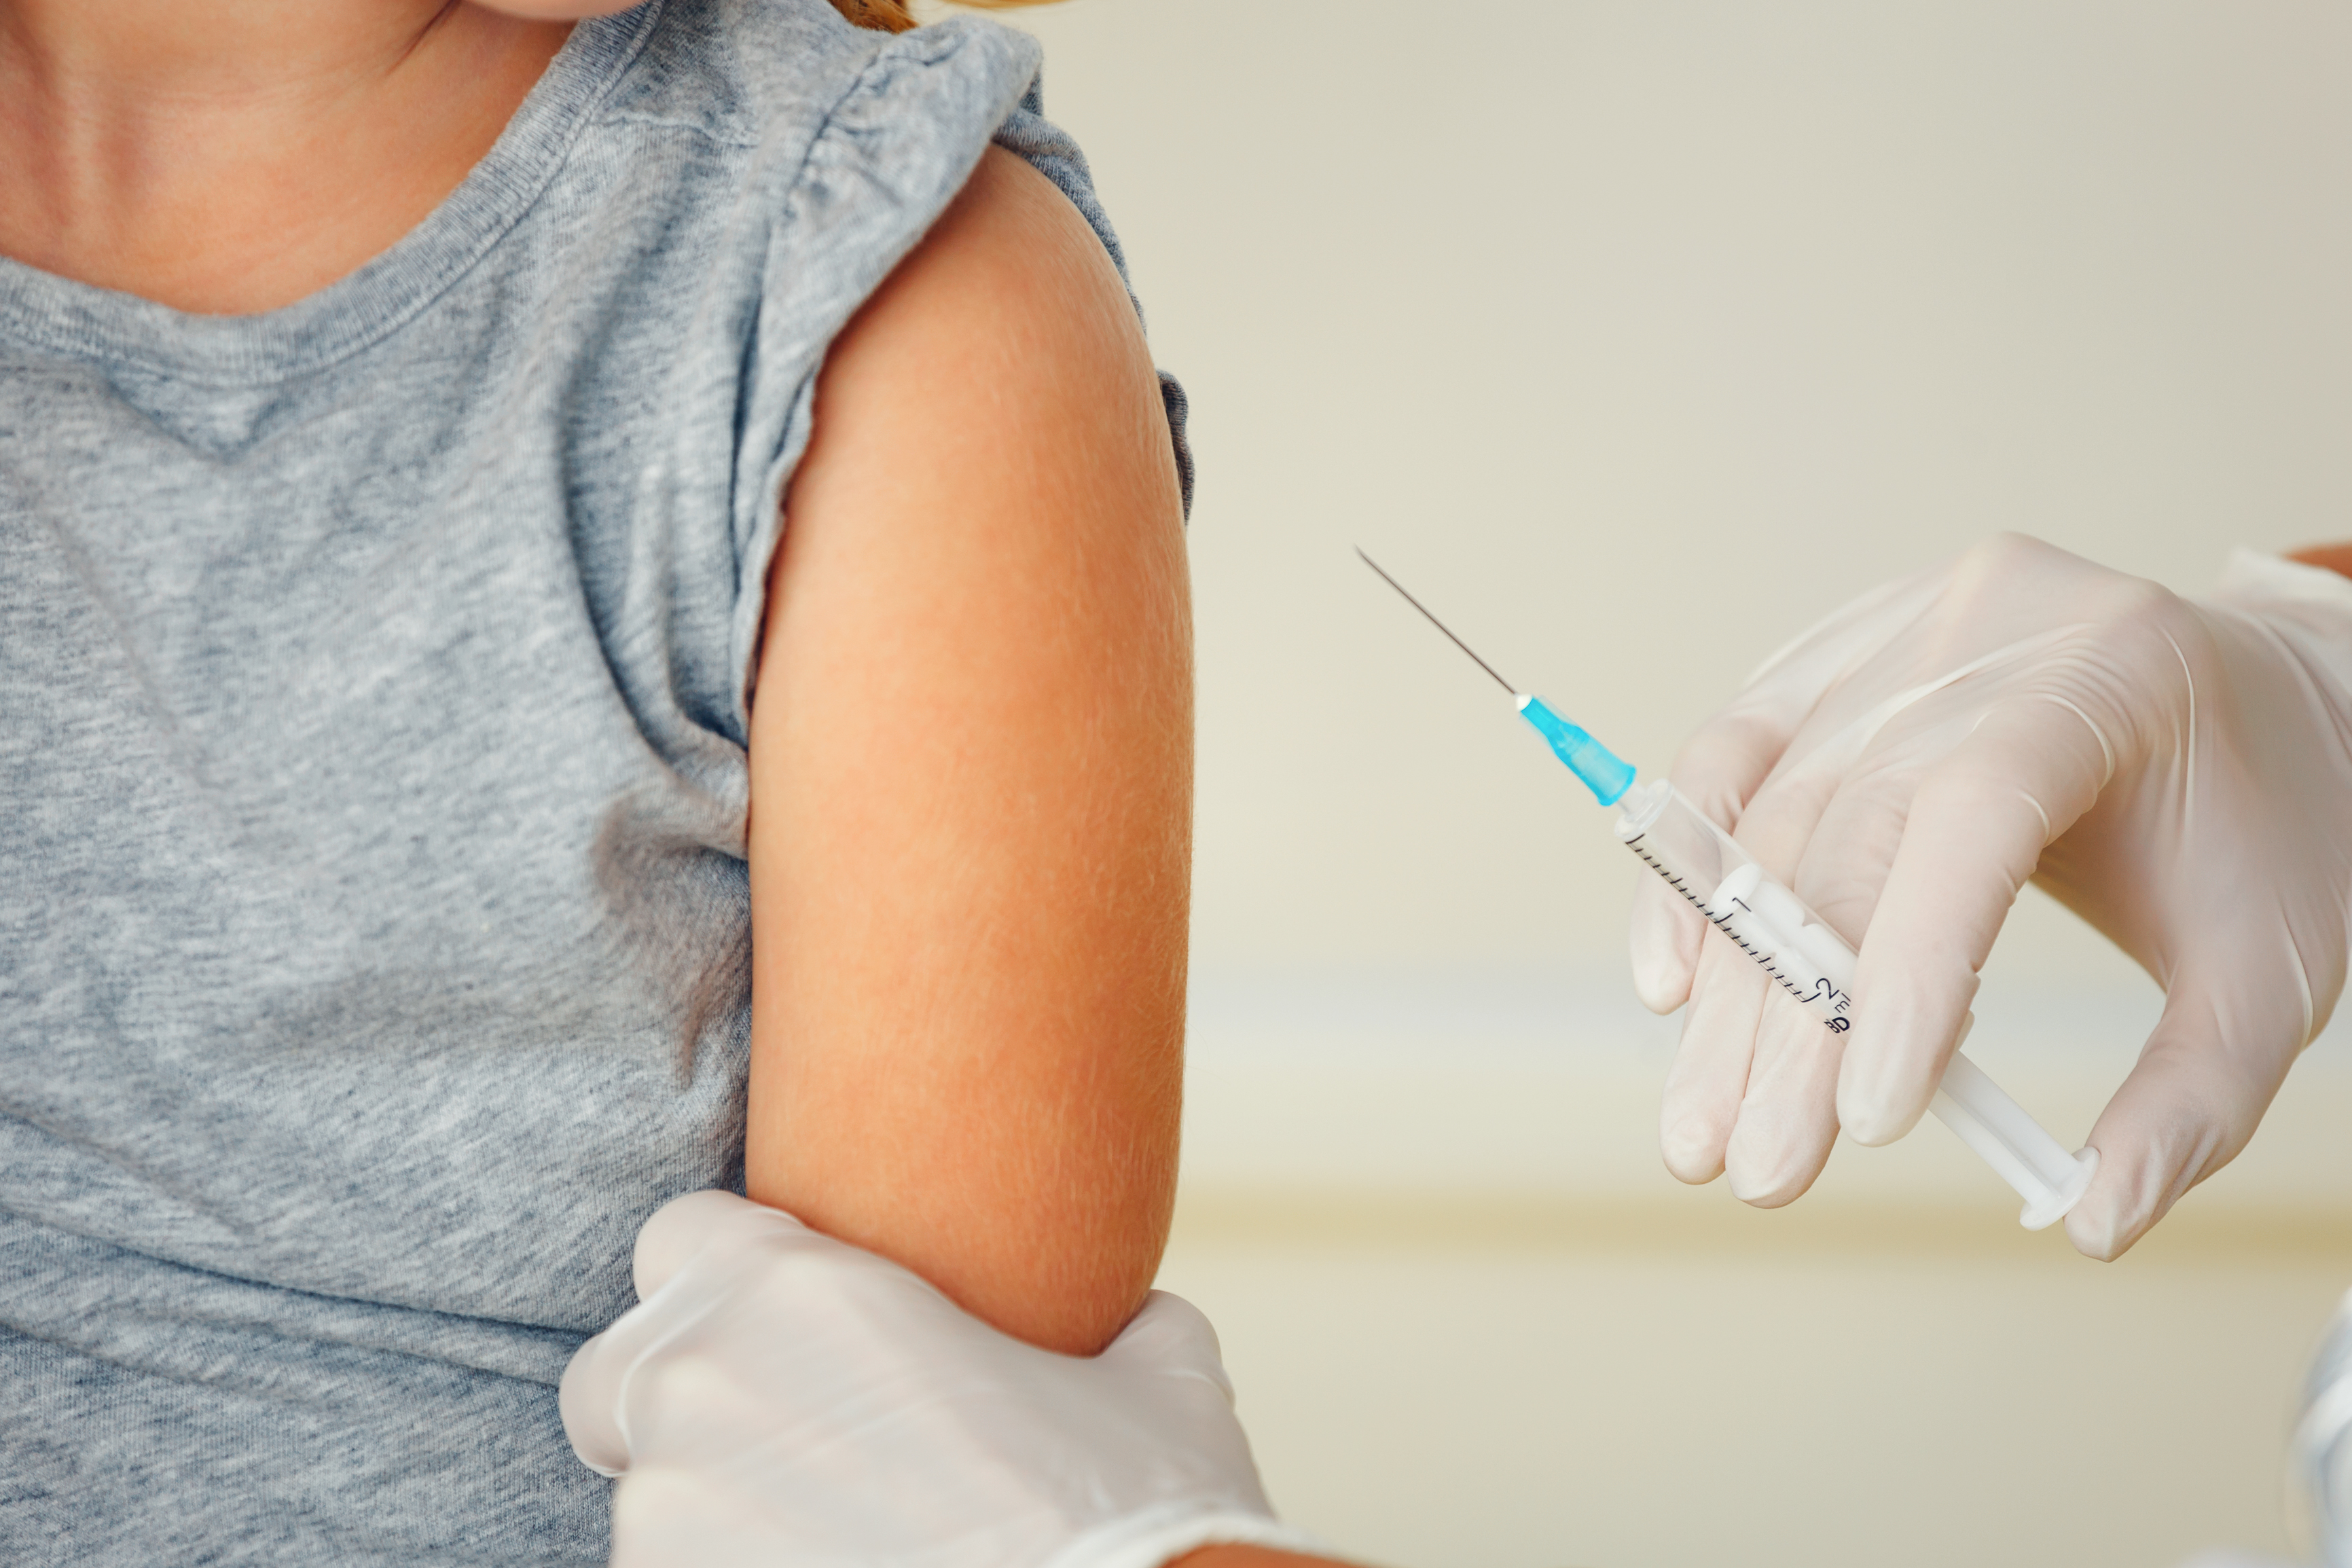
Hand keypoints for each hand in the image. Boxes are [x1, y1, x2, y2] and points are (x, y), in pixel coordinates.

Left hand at [560, 1192, 1322, 1567]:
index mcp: (801, 1296)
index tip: (788, 1328)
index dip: (729, 1280)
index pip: (681, 1238)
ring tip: (841, 1547)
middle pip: (616, 1376)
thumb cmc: (1134, 1522)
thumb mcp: (1158, 1384)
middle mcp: (708, 1396)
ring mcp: (669, 1528)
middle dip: (676, 1408)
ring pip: (646, 1509)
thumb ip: (1120, 1329)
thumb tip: (1139, 1323)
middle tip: (787, 1451)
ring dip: (717, 1524)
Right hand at [1631, 534, 2351, 1257]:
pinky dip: (1687, 878)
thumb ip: (2192, 1102)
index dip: (1908, 965)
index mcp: (2115, 669)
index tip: (1868, 1118)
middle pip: (1845, 827)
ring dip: (1723, 983)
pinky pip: (1725, 760)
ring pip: (1766, 813)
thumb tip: (2091, 1220)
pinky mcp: (1825, 658)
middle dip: (1787, 1018)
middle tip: (1755, 1166)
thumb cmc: (2260, 824)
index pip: (1977, 810)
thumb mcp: (2269, 967)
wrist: (2246, 695)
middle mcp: (1985, 628)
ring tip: (1704, 1120)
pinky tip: (1673, 980)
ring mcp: (1890, 632)